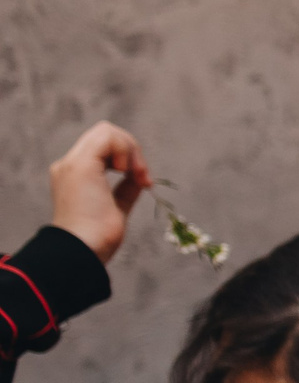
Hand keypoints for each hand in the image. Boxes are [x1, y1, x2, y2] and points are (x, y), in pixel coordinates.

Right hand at [48, 122, 150, 265]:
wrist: (83, 250)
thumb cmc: (97, 239)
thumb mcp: (117, 208)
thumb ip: (125, 190)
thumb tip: (139, 178)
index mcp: (75, 175)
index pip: (104, 148)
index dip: (130, 158)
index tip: (144, 182)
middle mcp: (69, 165)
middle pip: (106, 135)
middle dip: (133, 150)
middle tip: (143, 178)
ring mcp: (72, 163)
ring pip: (107, 131)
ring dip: (131, 149)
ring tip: (137, 176)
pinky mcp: (81, 165)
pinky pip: (108, 136)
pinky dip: (126, 149)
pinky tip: (129, 172)